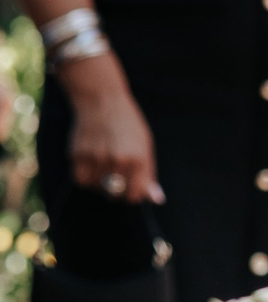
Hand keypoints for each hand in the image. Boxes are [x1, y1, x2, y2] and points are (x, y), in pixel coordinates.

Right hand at [62, 57, 161, 202]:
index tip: (130, 189)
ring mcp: (96, 158)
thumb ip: (149, 175)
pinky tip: (91, 166)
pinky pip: (80, 180)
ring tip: (104, 166)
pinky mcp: (78, 155)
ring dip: (99, 183)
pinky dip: (85, 178)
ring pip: (96, 188)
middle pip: (114, 194)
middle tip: (116, 176)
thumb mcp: (145, 146)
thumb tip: (156, 199)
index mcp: (138, 159)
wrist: (102, 101)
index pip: (134, 195)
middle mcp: (118, 160)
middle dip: (116, 191)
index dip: (131, 195)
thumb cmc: (128, 125)